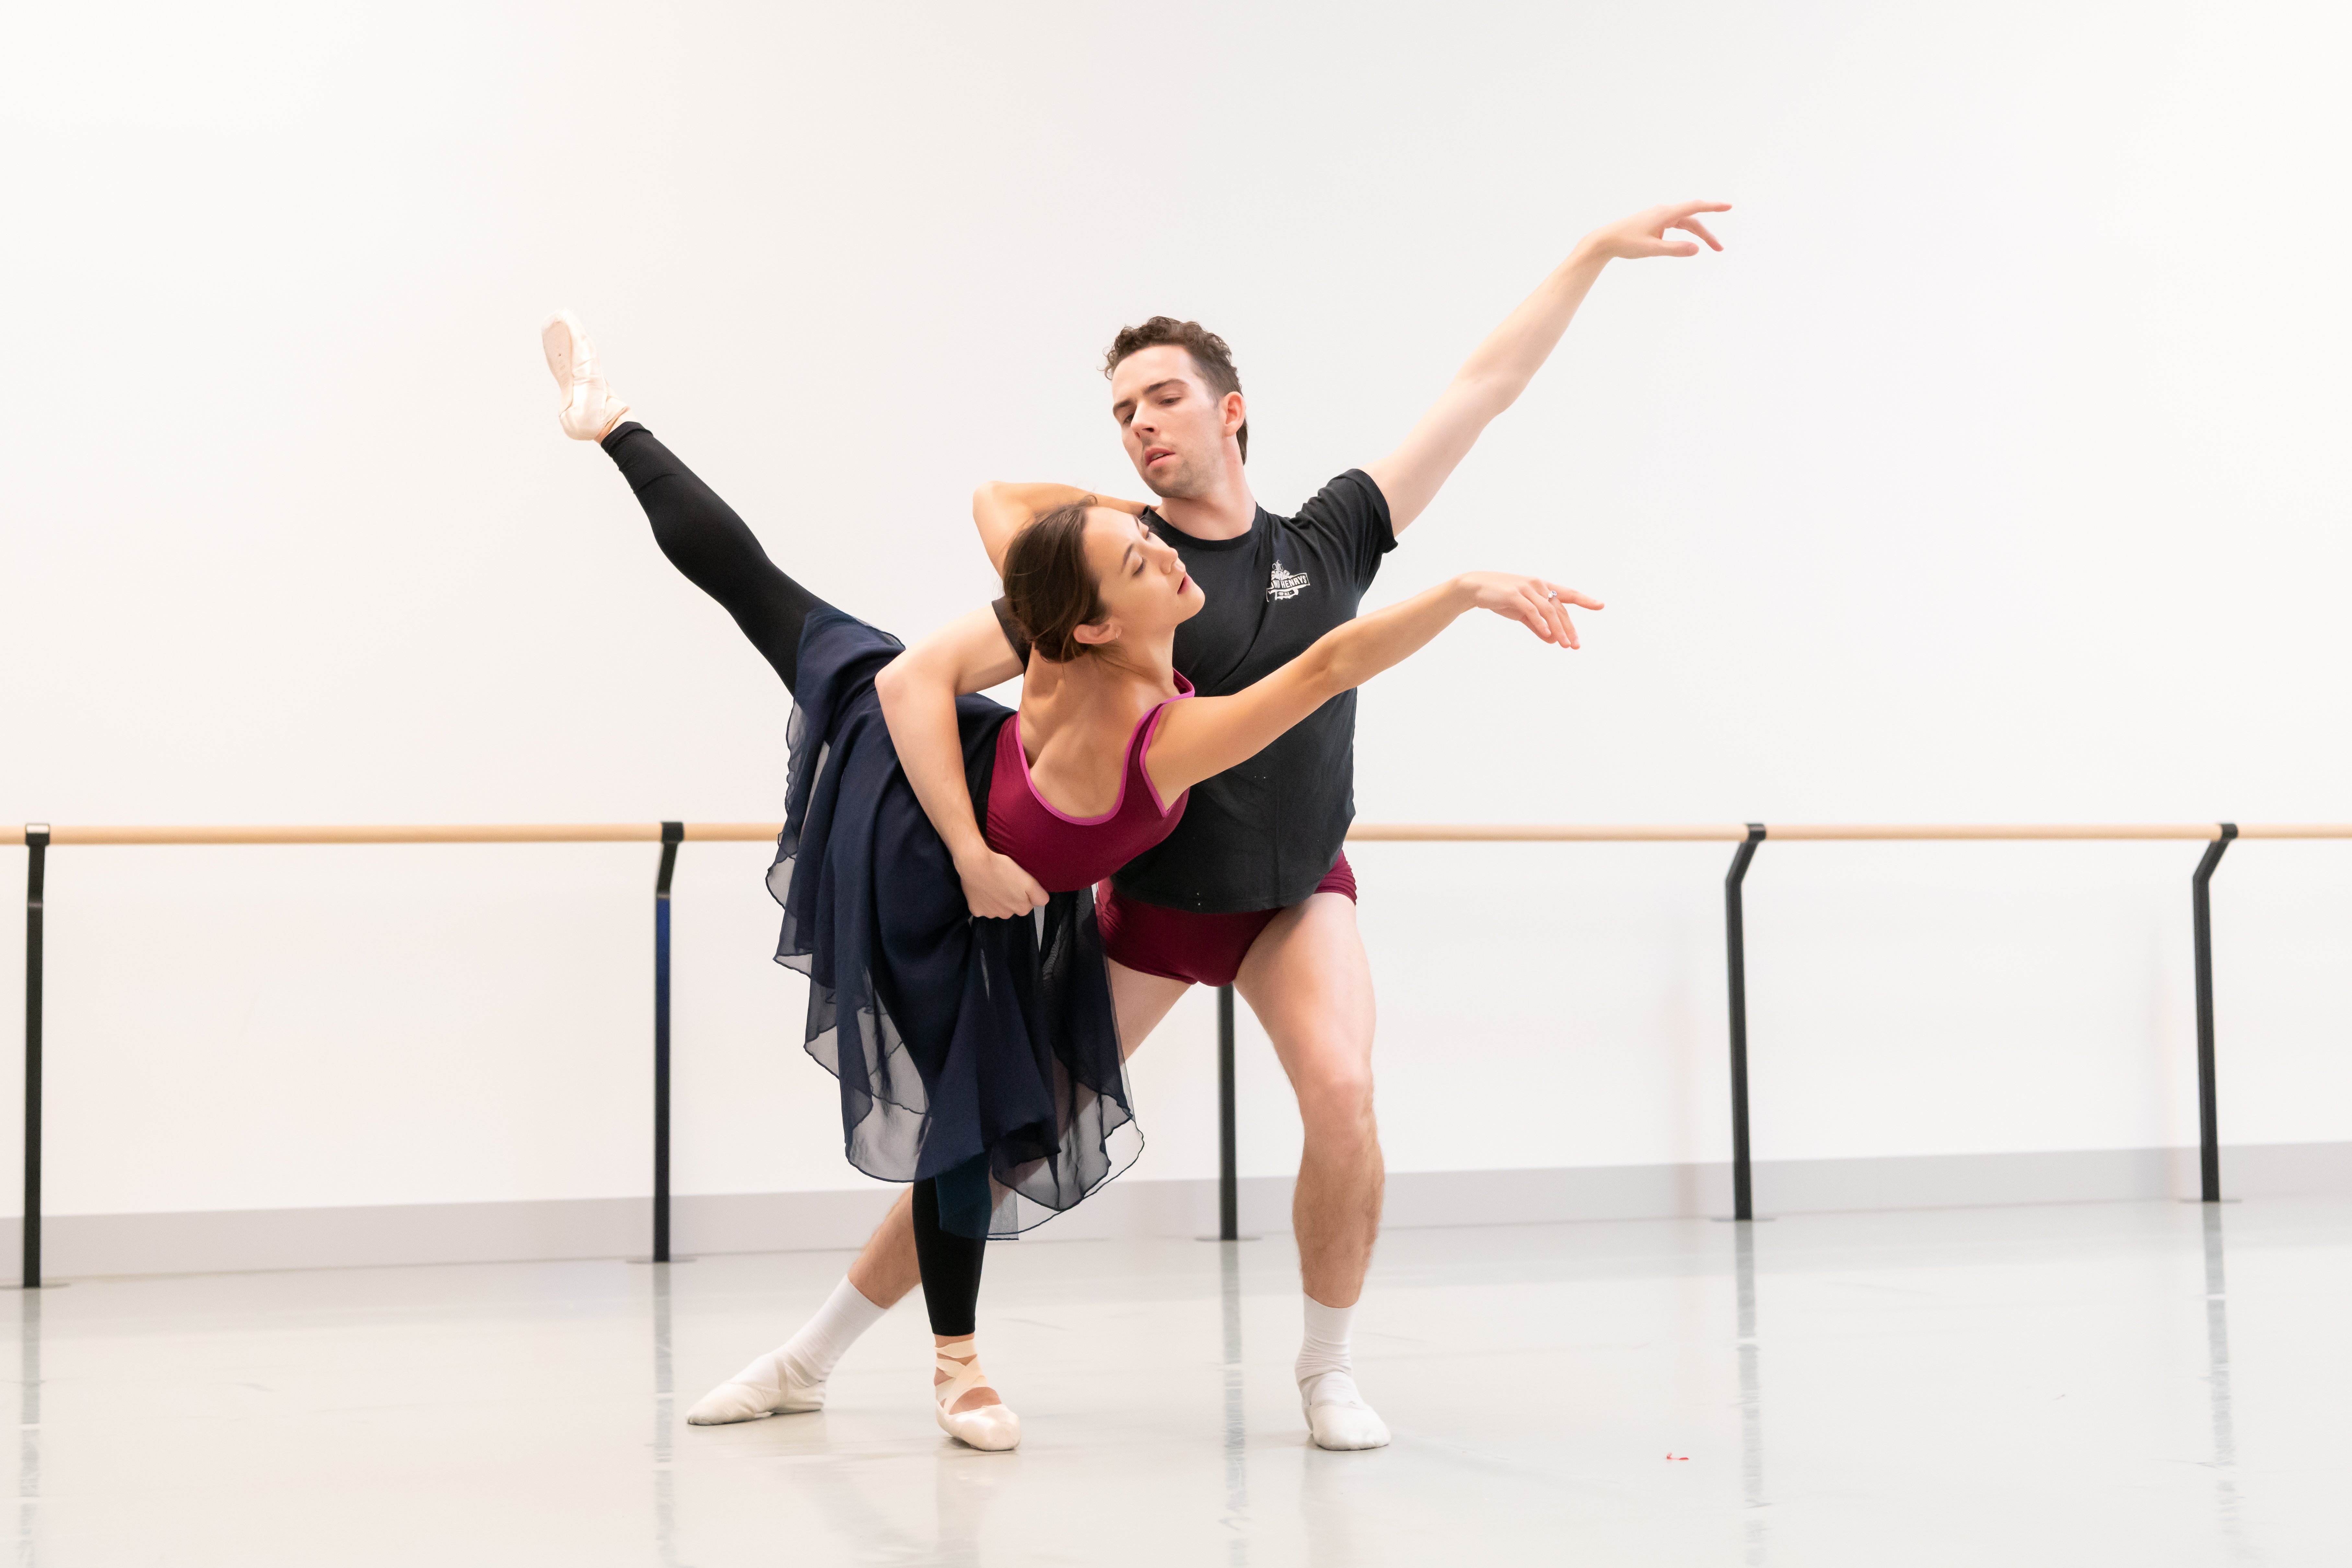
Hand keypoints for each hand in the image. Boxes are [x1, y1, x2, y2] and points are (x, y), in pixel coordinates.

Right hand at [954, 843, 1051, 919]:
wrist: (975, 863)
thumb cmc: (1002, 868)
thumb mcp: (1028, 880)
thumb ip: (1039, 895)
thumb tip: (1043, 901)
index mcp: (1021, 908)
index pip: (1027, 904)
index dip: (1023, 892)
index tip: (1017, 882)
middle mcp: (1007, 915)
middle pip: (1012, 907)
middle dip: (1010, 897)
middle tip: (1004, 881)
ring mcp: (990, 914)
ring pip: (997, 908)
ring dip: (996, 899)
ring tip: (992, 883)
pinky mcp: (976, 910)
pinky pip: (982, 907)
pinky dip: (982, 900)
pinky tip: (982, 889)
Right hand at [1455, 573, 1603, 648]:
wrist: (1475, 588)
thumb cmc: (1500, 598)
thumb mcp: (1521, 613)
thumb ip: (1537, 626)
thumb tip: (1553, 639)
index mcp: (1542, 587)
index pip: (1567, 593)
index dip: (1585, 599)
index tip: (1601, 605)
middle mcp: (1538, 585)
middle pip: (1560, 608)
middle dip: (1569, 628)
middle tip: (1576, 645)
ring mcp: (1527, 589)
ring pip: (1549, 610)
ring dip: (1558, 629)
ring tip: (1565, 645)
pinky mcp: (1514, 595)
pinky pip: (1532, 611)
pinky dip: (1541, 624)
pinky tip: (1548, 636)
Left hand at [1578, 201, 1729, 261]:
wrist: (1604, 241)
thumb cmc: (1625, 243)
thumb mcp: (1651, 249)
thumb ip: (1674, 249)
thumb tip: (1697, 249)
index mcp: (1664, 213)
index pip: (1695, 207)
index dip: (1713, 206)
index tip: (1728, 206)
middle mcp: (1663, 212)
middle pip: (1692, 220)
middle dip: (1708, 234)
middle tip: (1720, 249)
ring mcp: (1659, 217)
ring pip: (1685, 224)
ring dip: (1698, 235)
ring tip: (1710, 248)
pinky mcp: (1654, 223)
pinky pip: (1675, 225)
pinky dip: (1685, 233)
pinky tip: (1686, 244)